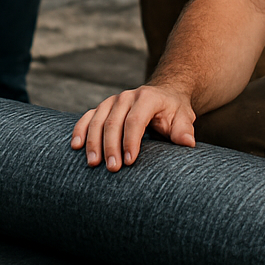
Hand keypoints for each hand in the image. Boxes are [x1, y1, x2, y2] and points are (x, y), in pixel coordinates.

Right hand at [70, 85, 196, 170]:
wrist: (163, 95)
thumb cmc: (173, 111)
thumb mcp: (184, 117)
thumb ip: (184, 130)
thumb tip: (188, 143)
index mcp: (147, 98)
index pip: (136, 120)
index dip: (131, 141)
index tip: (129, 162)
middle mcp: (127, 97)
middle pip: (114, 121)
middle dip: (111, 146)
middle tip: (112, 168)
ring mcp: (112, 101)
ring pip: (98, 120)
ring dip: (93, 142)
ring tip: (93, 163)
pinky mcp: (102, 108)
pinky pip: (88, 117)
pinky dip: (80, 130)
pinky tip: (76, 145)